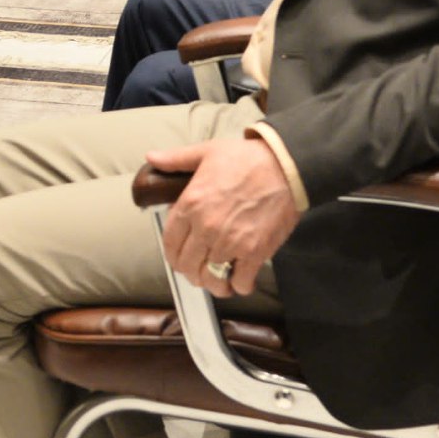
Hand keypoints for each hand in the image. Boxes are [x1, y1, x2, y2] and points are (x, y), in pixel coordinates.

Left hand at [147, 136, 299, 298]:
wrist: (286, 167)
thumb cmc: (248, 159)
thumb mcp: (206, 152)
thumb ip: (176, 159)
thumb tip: (152, 158)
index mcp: (191, 204)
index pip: (170, 243)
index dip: (172, 255)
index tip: (178, 257)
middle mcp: (206, 227)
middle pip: (187, 265)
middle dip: (190, 271)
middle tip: (198, 270)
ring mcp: (230, 242)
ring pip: (211, 278)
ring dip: (213, 283)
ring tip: (218, 279)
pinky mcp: (254, 252)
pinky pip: (240, 282)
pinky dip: (239, 286)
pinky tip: (240, 279)